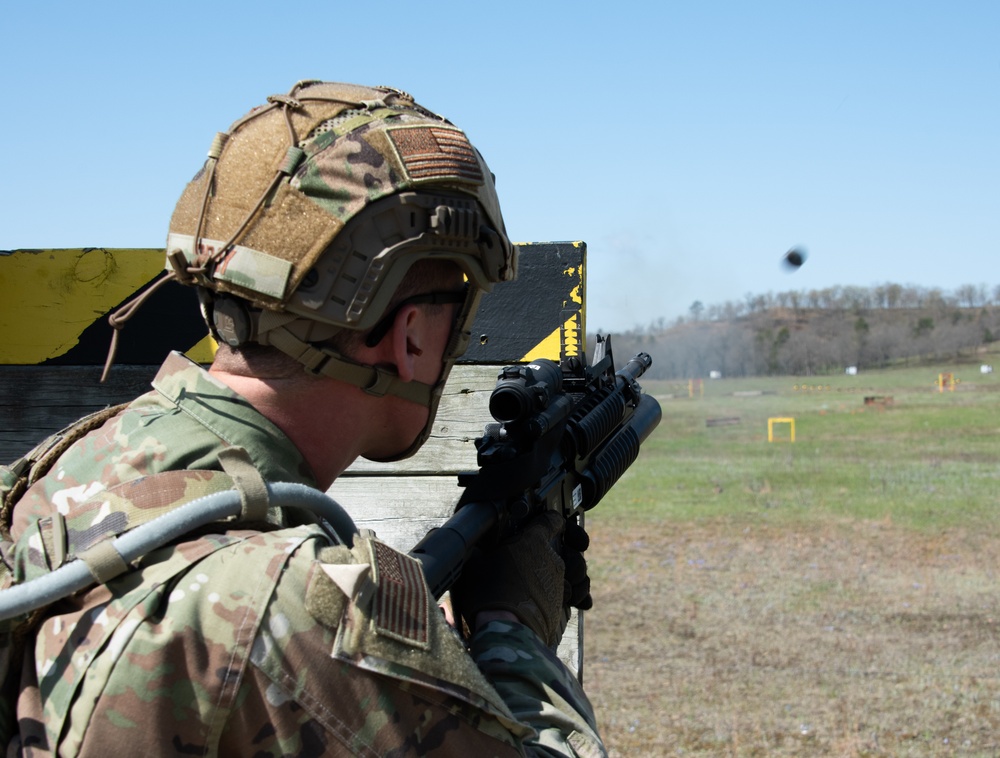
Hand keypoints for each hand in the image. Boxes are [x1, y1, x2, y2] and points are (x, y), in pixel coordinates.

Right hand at [453, 511, 592, 646]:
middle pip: (567, 549)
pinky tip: (578, 602)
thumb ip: (482, 554)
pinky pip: (576, 596)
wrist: (504, 627)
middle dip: (562, 553)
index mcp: (533, 540)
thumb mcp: (476, 564)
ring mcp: (560, 582)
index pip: (551, 521)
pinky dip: (575, 597)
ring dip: (571, 576)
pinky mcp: (562, 604)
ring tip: (563, 580)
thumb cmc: (488, 590)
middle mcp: (551, 558)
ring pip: (575, 574)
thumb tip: (474, 553)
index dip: (551, 521)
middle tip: (545, 561)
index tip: (550, 523)